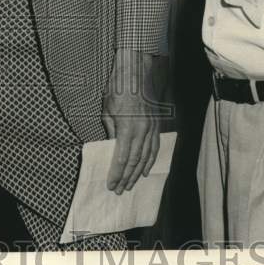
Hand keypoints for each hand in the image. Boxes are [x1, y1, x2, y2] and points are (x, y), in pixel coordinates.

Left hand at [102, 49, 159, 193]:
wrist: (135, 74)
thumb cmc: (118, 90)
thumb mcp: (107, 110)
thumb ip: (111, 131)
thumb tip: (112, 148)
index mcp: (127, 128)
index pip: (122, 158)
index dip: (116, 174)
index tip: (111, 184)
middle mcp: (142, 131)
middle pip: (135, 161)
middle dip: (126, 178)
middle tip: (119, 190)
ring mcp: (151, 128)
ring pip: (146, 157)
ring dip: (138, 173)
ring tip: (130, 185)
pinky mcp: (156, 125)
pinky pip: (154, 148)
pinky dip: (151, 161)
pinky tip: (146, 171)